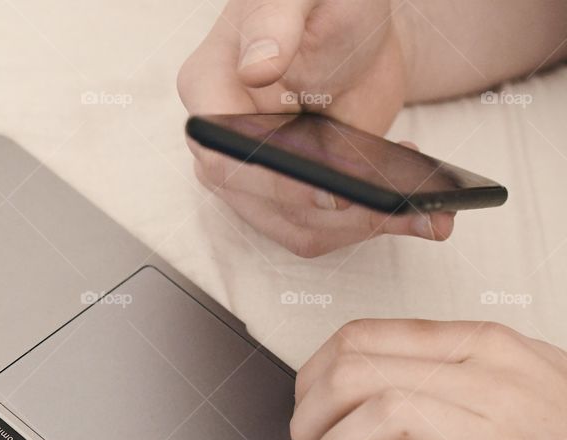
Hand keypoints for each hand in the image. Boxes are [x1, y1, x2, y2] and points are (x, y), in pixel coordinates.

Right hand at [177, 0, 455, 256]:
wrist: (354, 28)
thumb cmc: (321, 0)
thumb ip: (274, 21)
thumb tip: (256, 69)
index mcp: (209, 89)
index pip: (225, 156)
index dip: (276, 182)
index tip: (334, 190)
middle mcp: (223, 143)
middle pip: (262, 205)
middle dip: (333, 214)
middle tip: (396, 204)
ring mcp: (256, 176)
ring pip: (296, 227)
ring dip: (359, 227)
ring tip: (419, 208)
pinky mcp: (294, 195)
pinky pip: (324, 227)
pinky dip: (368, 224)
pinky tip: (408, 200)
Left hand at [292, 319, 566, 439]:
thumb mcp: (516, 381)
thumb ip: (444, 371)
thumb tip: (360, 380)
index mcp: (482, 349)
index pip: (363, 338)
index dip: (313, 375)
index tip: (308, 407)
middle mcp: (491, 383)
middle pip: (356, 375)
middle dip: (309, 418)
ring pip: (379, 419)